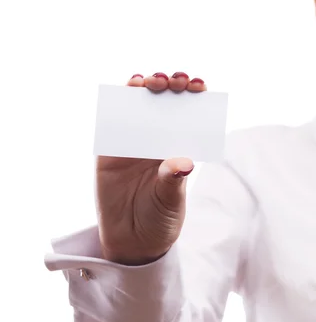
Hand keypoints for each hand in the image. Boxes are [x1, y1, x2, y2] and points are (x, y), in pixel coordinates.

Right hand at [96, 72, 206, 264]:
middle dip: (170, 86)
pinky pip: (112, 123)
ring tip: (150, 82)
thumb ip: (173, 180)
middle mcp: (157, 141)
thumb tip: (183, 163)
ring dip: (143, 87)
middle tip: (175, 81)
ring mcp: (133, 144)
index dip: (193, 96)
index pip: (189, 116)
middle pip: (164, 104)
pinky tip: (127, 91)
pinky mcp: (109, 152)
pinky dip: (118, 104)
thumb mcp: (171, 201)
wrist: (132, 240)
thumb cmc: (160, 218)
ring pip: (138, 107)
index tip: (199, 86)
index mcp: (179, 148)